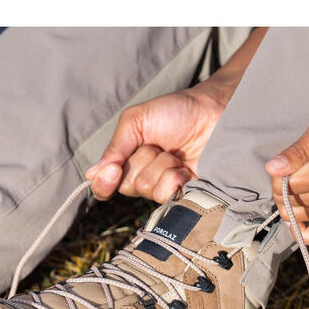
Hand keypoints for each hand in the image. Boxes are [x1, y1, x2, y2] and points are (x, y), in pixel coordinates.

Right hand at [86, 27, 267, 201]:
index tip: (113, 170)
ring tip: (176, 153)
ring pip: (147, 190)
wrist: (216, 111)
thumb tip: (92, 175)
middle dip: (142, 162)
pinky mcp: (186, 195)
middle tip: (159, 146)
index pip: (105, 185)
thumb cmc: (177, 111)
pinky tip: (185, 168)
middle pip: (126, 187)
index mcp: (129, 161)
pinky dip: (174, 180)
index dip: (105, 183)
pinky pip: (168, 198)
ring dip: (161, 167)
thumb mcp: (137, 120)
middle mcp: (144, 177)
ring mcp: (166, 187)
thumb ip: (115, 147)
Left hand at [265, 91, 308, 246]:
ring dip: (291, 202)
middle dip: (282, 186)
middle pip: (290, 202)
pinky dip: (305, 232)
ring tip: (303, 181)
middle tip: (295, 166)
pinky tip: (298, 219)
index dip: (278, 172)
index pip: (285, 185)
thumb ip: (300, 148)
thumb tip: (272, 169)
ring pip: (299, 216)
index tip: (289, 158)